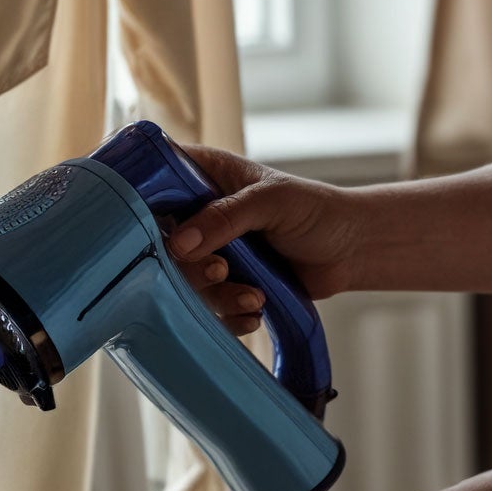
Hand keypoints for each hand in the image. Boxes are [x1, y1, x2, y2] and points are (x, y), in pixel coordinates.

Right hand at [161, 142, 366, 328]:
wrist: (350, 249)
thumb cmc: (314, 211)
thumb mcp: (271, 203)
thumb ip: (225, 217)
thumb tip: (179, 243)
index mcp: (205, 175)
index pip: (155, 177)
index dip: (141, 199)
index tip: (150, 227)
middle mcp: (199, 212)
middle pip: (162, 241)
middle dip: (189, 265)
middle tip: (222, 270)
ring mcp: (210, 250)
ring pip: (185, 279)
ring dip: (216, 295)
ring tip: (252, 295)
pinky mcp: (226, 283)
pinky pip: (210, 306)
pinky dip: (231, 314)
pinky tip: (256, 309)